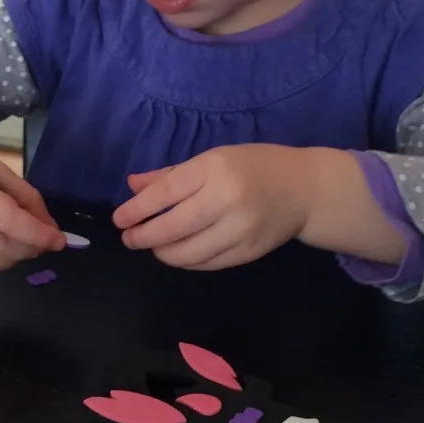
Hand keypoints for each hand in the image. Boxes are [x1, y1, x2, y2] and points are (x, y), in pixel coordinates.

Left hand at [113, 144, 310, 270]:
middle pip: (173, 227)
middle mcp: (226, 199)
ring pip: (188, 253)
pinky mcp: (248, 252)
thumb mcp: (213, 158)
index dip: (137, 210)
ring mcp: (239, 229)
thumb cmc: (254, 166)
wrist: (303, 189)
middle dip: (144, 237)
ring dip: (163, 253)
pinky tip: (178, 254)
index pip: (165, 193)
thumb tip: (133, 187)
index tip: (120, 220)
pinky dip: (187, 262)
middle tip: (130, 239)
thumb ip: (171, 175)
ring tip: (153, 247)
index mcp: (214, 169)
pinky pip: (207, 264)